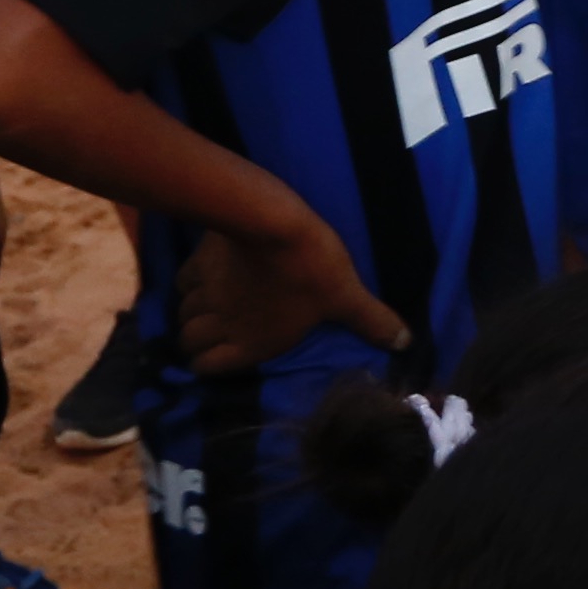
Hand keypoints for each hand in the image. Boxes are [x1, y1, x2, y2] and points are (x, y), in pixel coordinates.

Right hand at [175, 211, 400, 372]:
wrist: (273, 221)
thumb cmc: (312, 267)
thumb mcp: (346, 296)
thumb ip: (371, 321)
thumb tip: (405, 344)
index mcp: (251, 342)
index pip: (208, 367)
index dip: (208, 365)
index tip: (216, 358)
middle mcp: (221, 324)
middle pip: (188, 342)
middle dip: (196, 341)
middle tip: (211, 333)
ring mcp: (206, 293)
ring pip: (182, 313)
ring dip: (191, 314)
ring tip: (207, 309)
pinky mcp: (198, 262)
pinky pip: (182, 282)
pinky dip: (189, 285)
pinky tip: (201, 278)